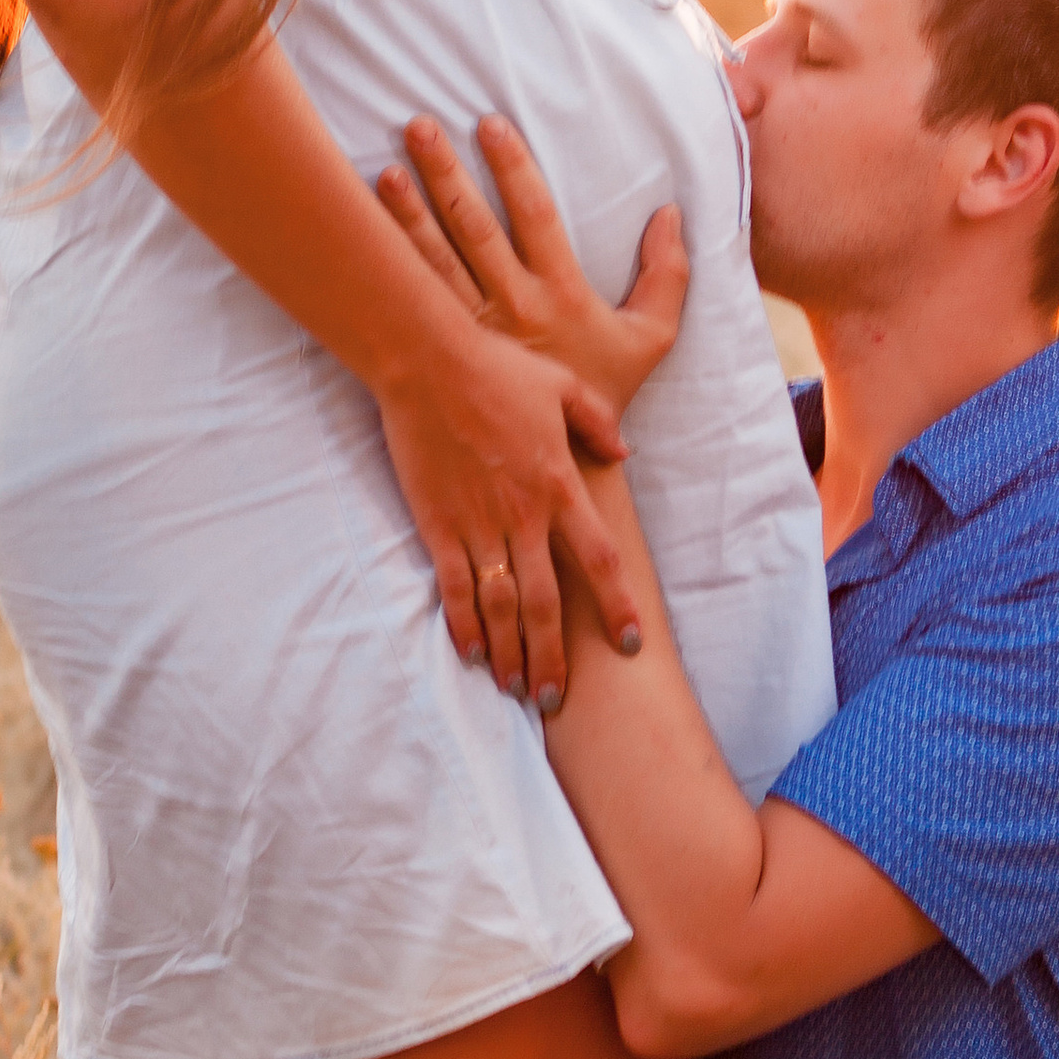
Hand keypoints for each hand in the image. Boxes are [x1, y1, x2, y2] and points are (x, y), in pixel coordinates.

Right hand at [373, 318, 642, 709]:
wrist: (427, 361)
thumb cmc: (497, 368)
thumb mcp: (565, 386)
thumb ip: (598, 423)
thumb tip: (625, 452)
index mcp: (559, 485)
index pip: (598, 559)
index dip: (616, 605)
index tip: (631, 642)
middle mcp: (523, 514)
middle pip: (547, 603)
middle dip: (554, 657)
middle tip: (557, 697)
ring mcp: (478, 523)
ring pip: (502, 605)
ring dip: (510, 652)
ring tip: (516, 688)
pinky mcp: (437, 524)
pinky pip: (453, 587)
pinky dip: (463, 624)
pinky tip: (471, 655)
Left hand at [378, 116, 690, 422]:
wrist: (563, 463)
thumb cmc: (609, 394)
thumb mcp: (652, 337)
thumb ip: (668, 273)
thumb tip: (671, 212)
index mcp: (561, 294)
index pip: (534, 214)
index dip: (512, 166)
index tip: (491, 124)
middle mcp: (514, 306)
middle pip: (473, 227)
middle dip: (446, 173)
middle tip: (420, 127)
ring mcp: (476, 330)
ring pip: (437, 260)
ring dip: (409, 212)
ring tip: (385, 169)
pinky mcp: (451, 350)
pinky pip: (420, 298)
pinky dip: (397, 262)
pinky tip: (372, 231)